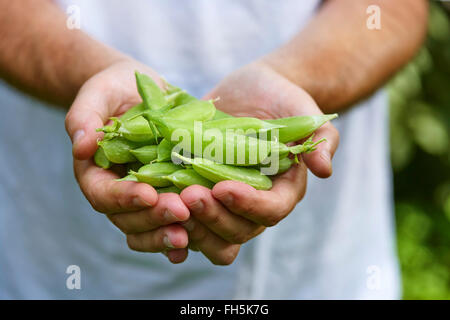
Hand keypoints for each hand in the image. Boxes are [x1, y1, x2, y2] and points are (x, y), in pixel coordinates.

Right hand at [65, 59, 190, 262]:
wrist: (139, 92)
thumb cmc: (115, 90)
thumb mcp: (98, 94)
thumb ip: (84, 117)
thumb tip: (80, 146)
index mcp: (96, 173)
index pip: (103, 194)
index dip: (124, 198)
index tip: (148, 193)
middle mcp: (118, 192)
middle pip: (128, 218)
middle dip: (154, 218)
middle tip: (181, 211)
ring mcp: (143, 198)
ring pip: (148, 227)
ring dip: (167, 233)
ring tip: (190, 233)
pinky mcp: (166, 196)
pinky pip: (168, 223)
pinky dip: (180, 234)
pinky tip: (196, 237)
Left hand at [180, 61, 338, 263]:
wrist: (253, 91)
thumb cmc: (282, 100)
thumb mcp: (303, 112)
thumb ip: (320, 139)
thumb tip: (325, 169)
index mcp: (282, 191)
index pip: (271, 211)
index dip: (249, 206)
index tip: (223, 187)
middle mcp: (253, 204)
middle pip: (238, 230)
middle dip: (213, 217)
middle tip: (189, 194)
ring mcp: (225, 202)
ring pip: (210, 233)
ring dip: (189, 224)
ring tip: (167, 201)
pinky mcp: (201, 191)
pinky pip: (187, 218)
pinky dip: (171, 218)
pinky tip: (152, 206)